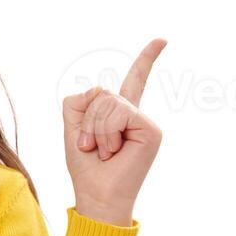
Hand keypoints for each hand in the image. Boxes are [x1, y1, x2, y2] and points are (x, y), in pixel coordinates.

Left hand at [62, 39, 166, 225]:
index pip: (134, 81)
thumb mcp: (73, 128)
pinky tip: (114, 151)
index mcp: (120, 114)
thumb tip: (102, 90)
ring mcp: (146, 122)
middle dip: (86, 120)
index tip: (162, 39)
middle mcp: (136, 115)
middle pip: (101, 92)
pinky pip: (119, 112)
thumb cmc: (86, 168)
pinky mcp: (151, 130)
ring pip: (108, 102)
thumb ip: (81, 101)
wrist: (97, 196)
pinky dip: (106, 132)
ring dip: (95, 129)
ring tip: (103, 152)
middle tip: (90, 147)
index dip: (147, 60)